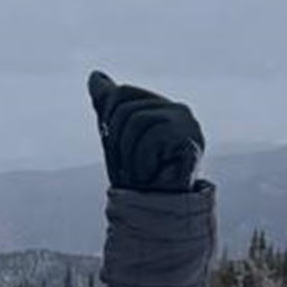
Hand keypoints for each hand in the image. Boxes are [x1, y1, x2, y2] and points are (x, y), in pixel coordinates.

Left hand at [86, 70, 204, 191]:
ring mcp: (187, 123)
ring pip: (135, 121)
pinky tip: (156, 173)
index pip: (121, 93)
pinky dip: (143, 162)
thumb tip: (95, 75)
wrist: (158, 211)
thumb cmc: (138, 178)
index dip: (109, 121)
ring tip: (145, 171)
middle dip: (117, 142)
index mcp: (160, 107)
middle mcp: (177, 110)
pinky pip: (150, 137)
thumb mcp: (116, 138)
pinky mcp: (192, 139)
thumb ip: (108, 107)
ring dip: (130, 156)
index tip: (119, 149)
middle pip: (124, 106)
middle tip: (133, 165)